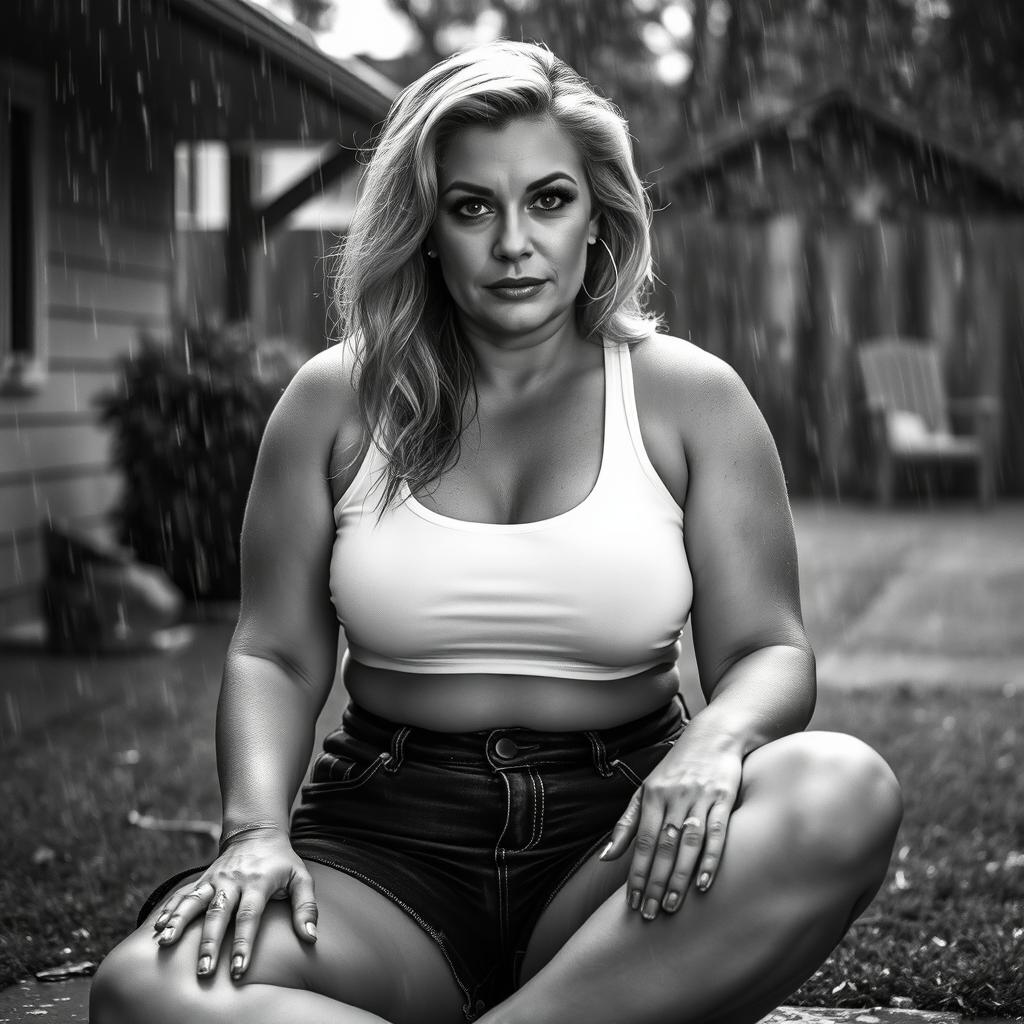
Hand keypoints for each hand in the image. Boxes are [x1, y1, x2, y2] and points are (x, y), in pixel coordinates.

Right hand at [151, 829, 317, 978]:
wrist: (257, 832)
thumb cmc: (282, 861)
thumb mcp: (301, 878)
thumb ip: (306, 907)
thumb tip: (310, 938)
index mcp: (258, 882)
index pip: (249, 916)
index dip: (244, 943)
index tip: (238, 969)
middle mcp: (233, 880)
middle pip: (219, 913)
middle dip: (210, 943)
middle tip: (204, 970)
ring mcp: (215, 878)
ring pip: (194, 900)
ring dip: (179, 922)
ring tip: (166, 943)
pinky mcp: (203, 878)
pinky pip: (184, 894)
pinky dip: (170, 909)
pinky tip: (157, 927)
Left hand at [600, 732, 741, 919]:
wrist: (714, 736)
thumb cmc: (676, 768)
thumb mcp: (646, 790)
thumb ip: (627, 824)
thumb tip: (606, 858)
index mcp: (653, 795)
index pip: (641, 841)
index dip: (636, 873)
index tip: (632, 902)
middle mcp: (675, 797)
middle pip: (663, 846)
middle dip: (654, 882)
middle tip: (650, 913)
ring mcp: (700, 797)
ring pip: (688, 843)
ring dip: (679, 877)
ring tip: (672, 905)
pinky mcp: (724, 798)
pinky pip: (718, 832)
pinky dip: (711, 859)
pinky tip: (705, 884)